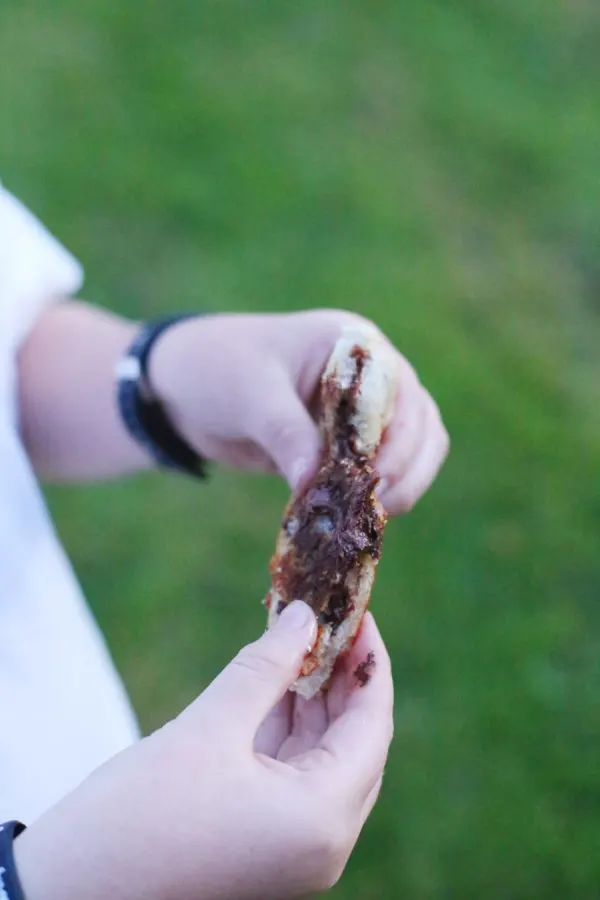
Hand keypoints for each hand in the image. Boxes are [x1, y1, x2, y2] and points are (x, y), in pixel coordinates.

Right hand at [15, 603, 392, 899]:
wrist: (65, 895)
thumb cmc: (137, 817)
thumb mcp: (207, 729)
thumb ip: (266, 667)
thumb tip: (304, 616)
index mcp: (321, 820)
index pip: (373, 724)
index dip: (369, 661)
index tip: (357, 609)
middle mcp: (320, 842)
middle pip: (355, 741)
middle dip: (342, 675)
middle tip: (328, 617)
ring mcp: (292, 849)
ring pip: (322, 757)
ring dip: (312, 697)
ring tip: (301, 635)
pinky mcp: (262, 845)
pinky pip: (291, 775)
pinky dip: (286, 726)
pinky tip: (276, 681)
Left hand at [149, 310, 448, 513]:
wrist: (184, 390)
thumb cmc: (218, 371)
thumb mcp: (250, 395)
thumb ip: (285, 433)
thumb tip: (313, 483)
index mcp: (352, 344)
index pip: (399, 391)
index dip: (396, 436)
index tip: (371, 477)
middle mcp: (370, 374)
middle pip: (420, 423)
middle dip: (405, 466)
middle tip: (374, 506)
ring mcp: (363, 410)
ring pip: (414, 449)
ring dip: (403, 484)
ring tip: (370, 516)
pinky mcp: (347, 445)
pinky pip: (381, 471)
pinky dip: (378, 494)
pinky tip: (357, 517)